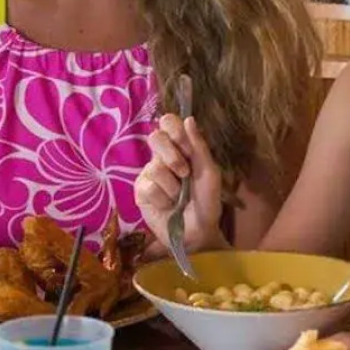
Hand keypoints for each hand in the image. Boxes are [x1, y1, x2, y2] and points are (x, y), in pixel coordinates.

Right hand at [134, 114, 224, 251]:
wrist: (198, 231)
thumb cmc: (206, 202)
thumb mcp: (209, 173)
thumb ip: (199, 147)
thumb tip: (188, 118)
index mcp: (180, 148)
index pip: (168, 123)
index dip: (174, 130)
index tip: (186, 147)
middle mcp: (162, 157)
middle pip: (155, 137)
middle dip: (173, 157)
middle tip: (185, 174)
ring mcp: (149, 173)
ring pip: (154, 167)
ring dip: (173, 187)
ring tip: (179, 198)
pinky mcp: (140, 191)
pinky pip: (148, 187)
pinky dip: (163, 199)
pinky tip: (167, 206)